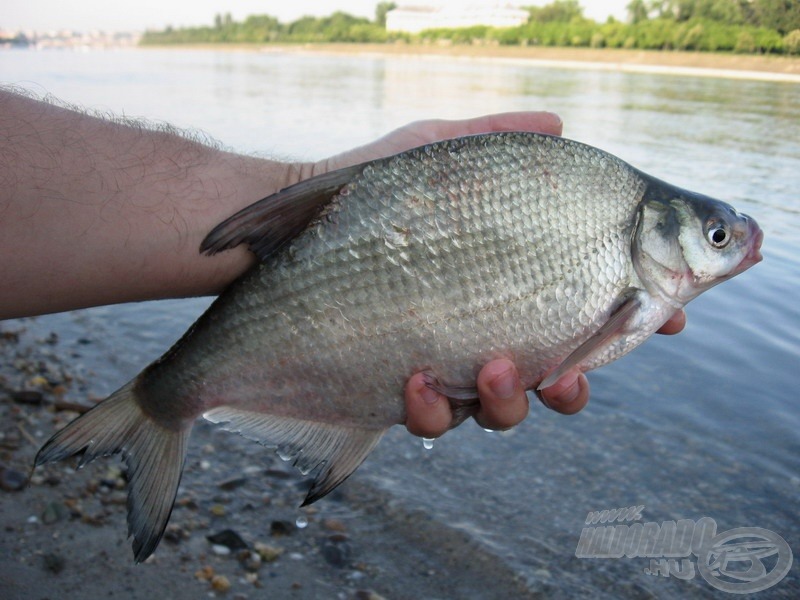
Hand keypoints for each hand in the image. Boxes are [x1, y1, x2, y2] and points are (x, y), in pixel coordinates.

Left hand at [308, 113, 684, 438]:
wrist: (283, 241)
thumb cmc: (364, 194)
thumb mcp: (436, 151)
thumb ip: (498, 136)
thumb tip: (558, 124)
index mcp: (512, 285)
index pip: (589, 310)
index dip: (634, 322)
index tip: (672, 320)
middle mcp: (486, 331)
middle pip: (557, 380)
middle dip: (575, 386)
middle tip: (569, 375)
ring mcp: (445, 369)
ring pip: (503, 412)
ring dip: (511, 401)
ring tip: (493, 365)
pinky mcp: (401, 396)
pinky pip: (433, 423)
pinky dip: (435, 409)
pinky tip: (417, 376)